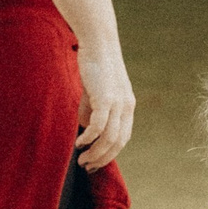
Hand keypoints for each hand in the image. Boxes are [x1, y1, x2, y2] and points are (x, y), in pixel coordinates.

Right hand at [75, 46, 134, 169]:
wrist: (98, 41)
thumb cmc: (95, 65)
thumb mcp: (96, 91)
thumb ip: (93, 110)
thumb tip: (87, 130)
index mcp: (127, 106)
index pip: (122, 138)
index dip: (109, 154)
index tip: (95, 163)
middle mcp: (126, 106)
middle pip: (118, 143)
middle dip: (102, 159)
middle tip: (87, 167)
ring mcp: (118, 102)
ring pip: (109, 138)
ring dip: (95, 153)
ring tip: (82, 160)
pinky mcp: (106, 97)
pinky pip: (99, 126)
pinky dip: (90, 139)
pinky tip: (79, 143)